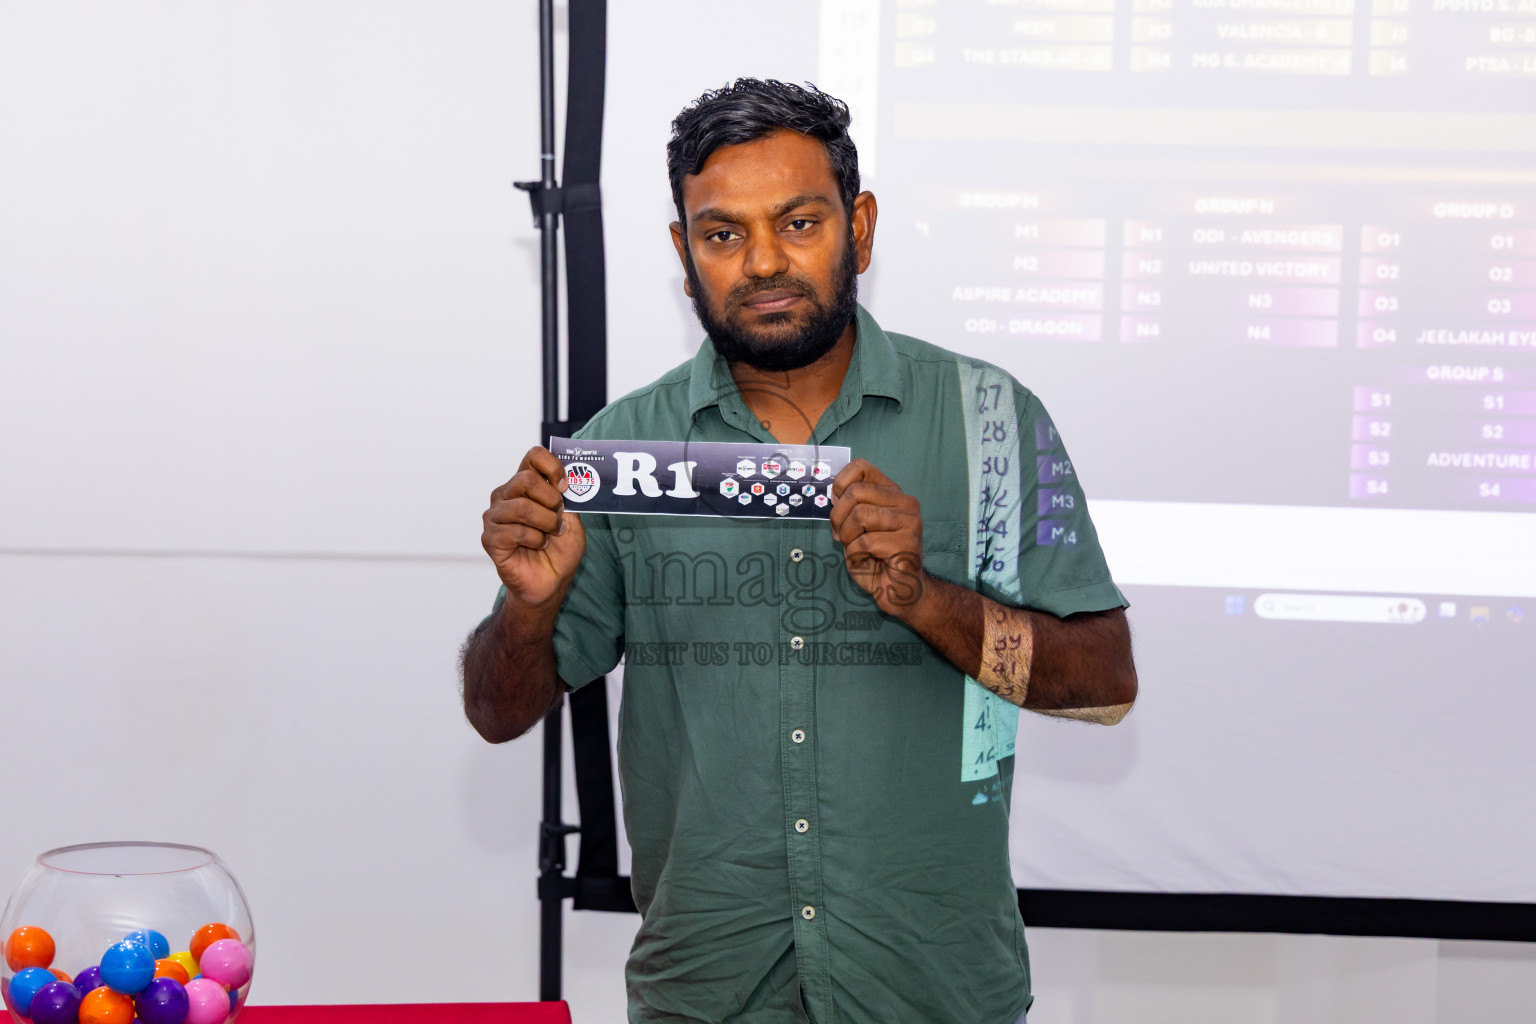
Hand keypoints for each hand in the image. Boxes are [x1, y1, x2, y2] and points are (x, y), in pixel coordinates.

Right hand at [482, 447, 586, 607]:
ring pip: (522, 506)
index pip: (533, 457)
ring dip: (545, 523)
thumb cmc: (559, 549)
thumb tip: (571, 478)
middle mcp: (506, 495)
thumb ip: (570, 497)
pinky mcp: (490, 538)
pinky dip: (535, 540)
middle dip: (551, 501)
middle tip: (557, 519)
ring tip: (550, 535)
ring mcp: (495, 516)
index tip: (564, 487)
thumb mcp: (573, 519)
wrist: (551, 581)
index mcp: (525, 485)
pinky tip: (538, 546)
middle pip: (526, 479)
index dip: (552, 467)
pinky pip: (515, 531)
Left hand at [829, 459, 924, 616]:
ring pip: (860, 515)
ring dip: (847, 538)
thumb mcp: (854, 528)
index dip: (840, 484)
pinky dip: (855, 555)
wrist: (898, 591)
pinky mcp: (908, 543)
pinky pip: (865, 541)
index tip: (838, 505)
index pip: (861, 467)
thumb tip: (834, 494)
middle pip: (855, 492)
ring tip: (856, 550)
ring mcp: (910, 521)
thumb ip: (847, 508)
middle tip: (842, 536)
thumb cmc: (875, 559)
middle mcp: (905, 502)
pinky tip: (865, 561)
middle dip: (839, 517)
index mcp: (892, 494)